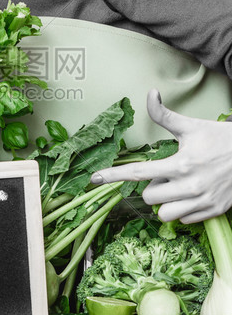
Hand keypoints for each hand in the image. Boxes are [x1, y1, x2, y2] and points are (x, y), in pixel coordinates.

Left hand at [91, 88, 231, 222]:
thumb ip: (165, 115)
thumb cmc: (220, 139)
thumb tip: (150, 93)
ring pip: (164, 214)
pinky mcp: (212, 212)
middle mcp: (189, 186)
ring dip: (165, 202)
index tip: (94, 179)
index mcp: (181, 164)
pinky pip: (183, 220)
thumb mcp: (191, 126)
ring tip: (176, 187)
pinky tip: (190, 194)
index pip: (139, 172)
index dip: (113, 176)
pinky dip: (182, 210)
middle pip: (149, 197)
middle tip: (166, 174)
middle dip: (152, 187)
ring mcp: (201, 202)